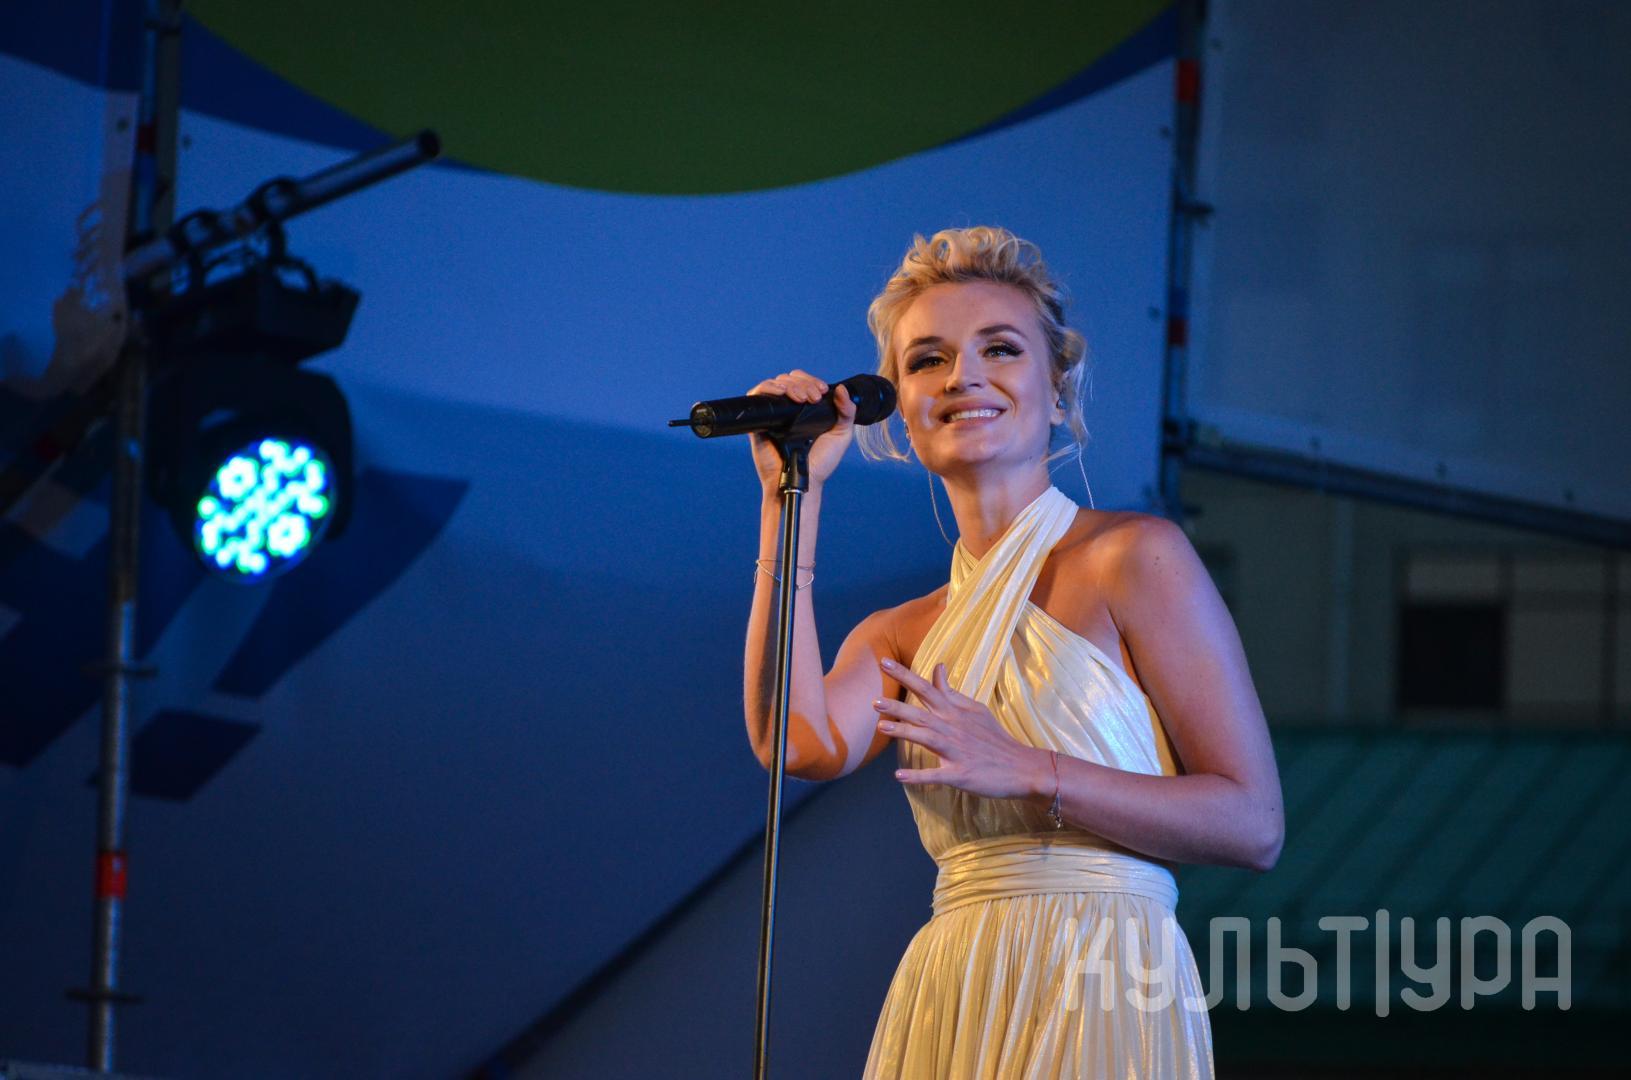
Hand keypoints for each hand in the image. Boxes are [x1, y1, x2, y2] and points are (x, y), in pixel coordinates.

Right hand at [745, 370, 856, 493]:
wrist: (803, 481)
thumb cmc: (821, 463)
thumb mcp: (841, 435)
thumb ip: (847, 412)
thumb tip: (841, 389)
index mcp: (806, 409)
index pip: (804, 382)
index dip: (811, 381)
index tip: (821, 392)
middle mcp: (788, 409)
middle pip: (789, 379)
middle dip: (803, 383)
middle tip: (813, 397)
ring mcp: (774, 415)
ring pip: (775, 384)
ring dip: (789, 385)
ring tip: (801, 398)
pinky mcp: (759, 422)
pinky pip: (756, 396)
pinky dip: (767, 388)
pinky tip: (781, 394)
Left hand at [873, 658, 1047, 800]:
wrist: (1022, 767)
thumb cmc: (994, 738)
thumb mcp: (975, 710)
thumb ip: (951, 691)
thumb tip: (937, 667)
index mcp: (955, 712)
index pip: (927, 688)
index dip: (904, 675)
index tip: (882, 662)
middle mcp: (953, 728)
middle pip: (922, 713)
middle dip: (897, 706)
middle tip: (873, 700)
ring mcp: (956, 751)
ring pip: (926, 738)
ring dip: (904, 733)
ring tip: (882, 728)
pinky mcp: (960, 774)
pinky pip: (936, 775)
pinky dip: (918, 776)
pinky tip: (899, 776)